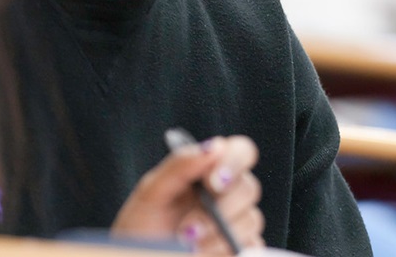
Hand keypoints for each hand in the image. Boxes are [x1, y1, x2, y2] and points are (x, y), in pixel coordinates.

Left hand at [111, 135, 263, 254]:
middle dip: (220, 209)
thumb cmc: (142, 226)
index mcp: (211, 170)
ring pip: (251, 220)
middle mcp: (230, 194)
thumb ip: (179, 166)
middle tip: (188, 230)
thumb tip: (213, 148)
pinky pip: (253, 248)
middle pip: (249, 188)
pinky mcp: (243, 250)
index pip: (241, 151)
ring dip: (218, 236)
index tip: (213, 183)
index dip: (234, 162)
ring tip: (187, 249)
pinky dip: (225, 252)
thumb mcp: (150, 193)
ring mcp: (239, 224)